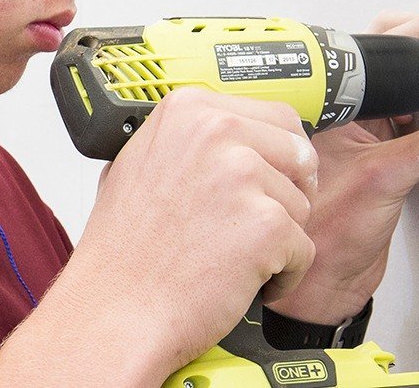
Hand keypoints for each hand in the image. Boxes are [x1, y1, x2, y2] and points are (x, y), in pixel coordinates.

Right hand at [33, 87, 318, 379]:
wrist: (114, 309)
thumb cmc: (124, 252)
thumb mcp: (141, 165)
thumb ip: (193, 141)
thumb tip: (237, 138)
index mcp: (188, 109)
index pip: (275, 117)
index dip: (274, 159)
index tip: (260, 184)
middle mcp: (216, 131)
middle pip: (298, 156)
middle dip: (284, 195)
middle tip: (247, 228)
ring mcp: (241, 174)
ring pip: (302, 204)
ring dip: (278, 239)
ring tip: (228, 258)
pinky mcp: (266, 223)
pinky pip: (304, 250)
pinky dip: (281, 276)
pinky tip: (238, 282)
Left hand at [265, 0, 418, 323]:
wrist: (315, 286)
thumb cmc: (320, 238)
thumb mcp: (385, 182)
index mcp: (330, 106)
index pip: (384, 48)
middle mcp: (343, 114)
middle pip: (394, 57)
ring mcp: (363, 133)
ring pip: (406, 85)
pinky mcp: (382, 157)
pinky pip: (416, 118)